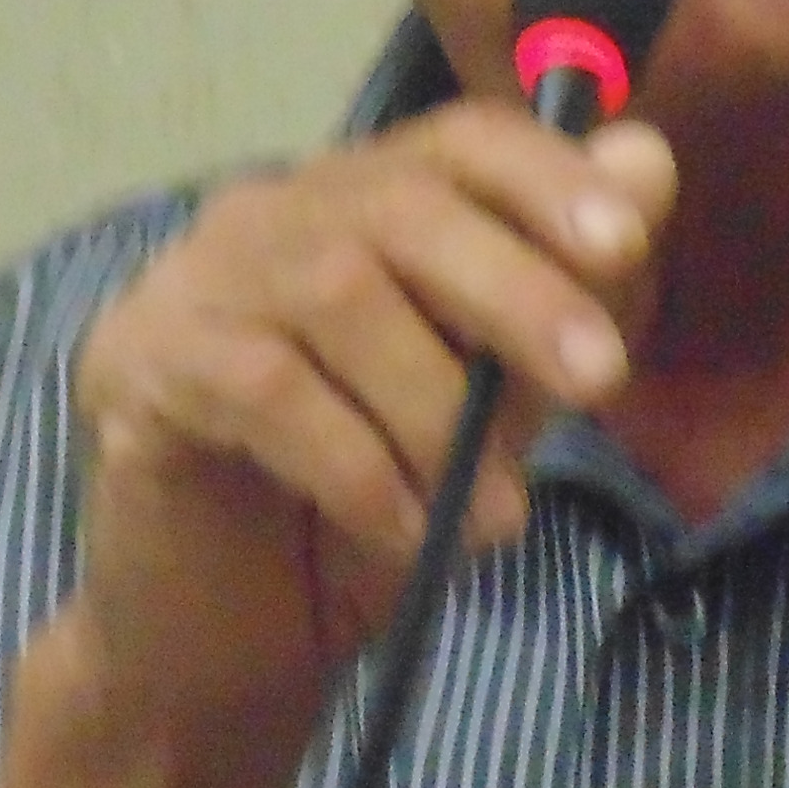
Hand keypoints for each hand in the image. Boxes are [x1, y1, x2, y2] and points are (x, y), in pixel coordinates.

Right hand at [62, 106, 675, 787]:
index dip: (545, 174)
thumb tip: (650, 160)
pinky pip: (263, 387)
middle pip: (401, 205)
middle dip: (516, 289)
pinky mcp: (138, 365)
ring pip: (334, 293)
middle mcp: (269, 213)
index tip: (627, 241)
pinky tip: (404, 529)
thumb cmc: (372, 509)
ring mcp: (192, 281)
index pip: (458, 142)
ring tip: (495, 516)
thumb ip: (567, 291)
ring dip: (435, 409)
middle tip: (599, 381)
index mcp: (360, 201)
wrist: (224, 645)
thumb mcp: (499, 407)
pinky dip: (355, 462)